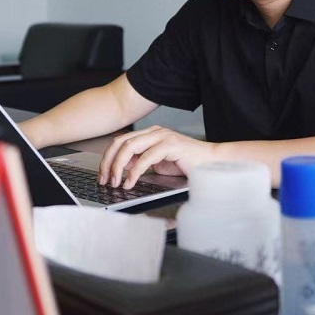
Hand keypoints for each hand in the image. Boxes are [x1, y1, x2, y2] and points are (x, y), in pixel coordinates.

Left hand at [98, 125, 217, 188]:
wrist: (211, 162)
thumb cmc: (187, 164)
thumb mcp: (157, 164)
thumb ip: (140, 161)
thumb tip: (122, 167)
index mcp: (150, 134)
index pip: (121, 141)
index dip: (108, 158)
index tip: (103, 174)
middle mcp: (154, 132)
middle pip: (121, 142)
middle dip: (109, 162)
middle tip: (105, 179)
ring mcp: (162, 136)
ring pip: (130, 147)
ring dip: (119, 166)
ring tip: (116, 182)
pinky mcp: (170, 145)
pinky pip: (145, 158)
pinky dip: (134, 172)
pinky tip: (131, 182)